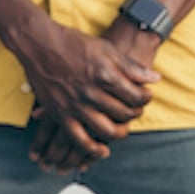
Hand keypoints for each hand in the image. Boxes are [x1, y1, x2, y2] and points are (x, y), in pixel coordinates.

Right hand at [19, 19, 155, 166]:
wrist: (39, 44)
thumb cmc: (74, 43)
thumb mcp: (106, 48)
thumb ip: (131, 66)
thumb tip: (155, 78)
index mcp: (104, 75)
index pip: (135, 96)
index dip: (145, 98)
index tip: (145, 96)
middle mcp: (91, 93)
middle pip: (123, 113)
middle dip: (134, 113)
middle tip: (134, 109)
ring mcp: (75, 106)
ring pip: (106, 130)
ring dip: (120, 132)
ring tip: (123, 127)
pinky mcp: (61, 115)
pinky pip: (79, 140)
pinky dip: (92, 150)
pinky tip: (102, 150)